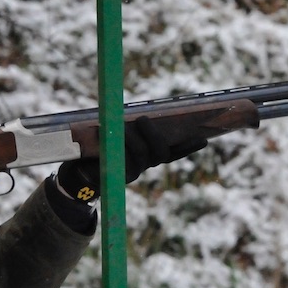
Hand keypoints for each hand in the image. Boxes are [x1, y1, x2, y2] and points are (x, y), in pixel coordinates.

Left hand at [54, 116, 207, 202]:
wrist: (83, 167)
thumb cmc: (104, 144)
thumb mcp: (120, 132)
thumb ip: (133, 126)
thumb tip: (139, 113)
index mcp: (151, 154)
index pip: (175, 151)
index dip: (189, 146)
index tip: (204, 139)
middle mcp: (146, 164)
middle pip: (161, 153)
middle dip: (154, 135)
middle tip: (143, 120)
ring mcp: (133, 171)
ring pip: (142, 155)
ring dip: (132, 138)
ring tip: (120, 125)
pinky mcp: (118, 174)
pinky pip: (121, 159)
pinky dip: (114, 144)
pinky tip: (103, 132)